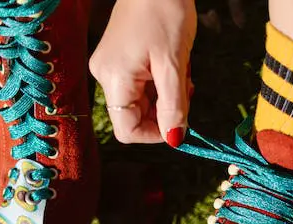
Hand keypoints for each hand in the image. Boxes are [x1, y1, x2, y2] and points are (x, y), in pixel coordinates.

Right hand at [89, 0, 196, 145]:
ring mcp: (111, 67)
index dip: (157, 134)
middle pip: (136, 117)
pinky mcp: (120, 59)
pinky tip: (174, 66)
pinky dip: (162, 84)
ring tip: (182, 72)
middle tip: (187, 89)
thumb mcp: (174, 65)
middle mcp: (105, 76)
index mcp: (114, 78)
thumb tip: (174, 140)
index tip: (181, 121)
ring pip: (142, 102)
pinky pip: (142, 86)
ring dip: (167, 97)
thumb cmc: (165, 13)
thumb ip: (174, 105)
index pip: (127, 130)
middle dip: (166, 111)